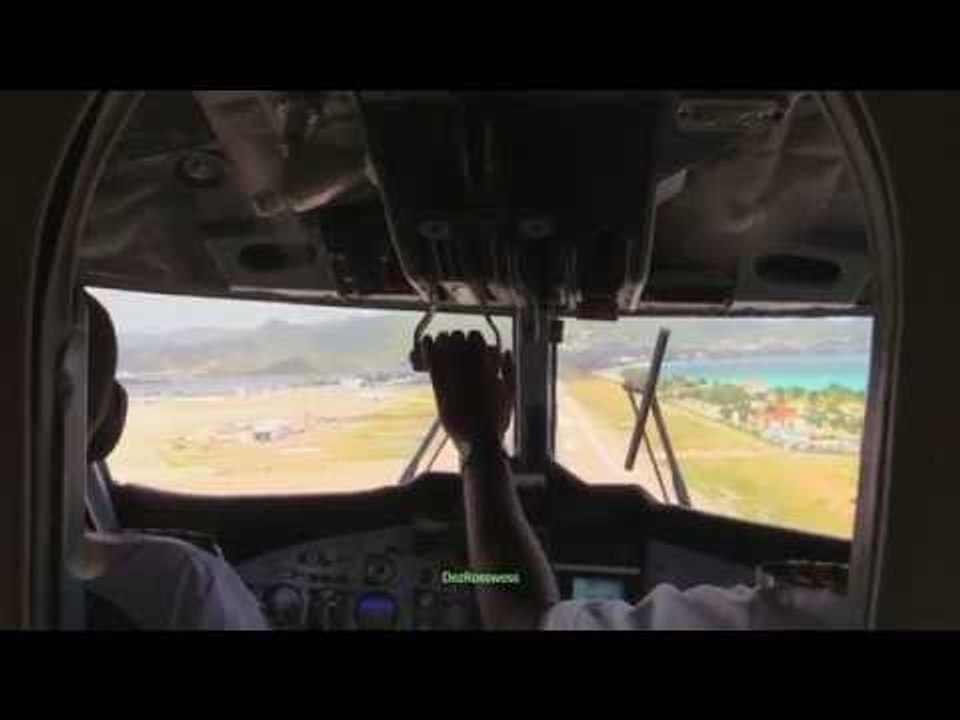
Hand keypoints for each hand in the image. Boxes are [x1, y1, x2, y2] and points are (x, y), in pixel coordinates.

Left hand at [422, 330, 514, 452]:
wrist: (477, 438)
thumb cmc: (496, 419)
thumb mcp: (510, 393)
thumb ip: (509, 369)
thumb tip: (506, 351)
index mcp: (486, 364)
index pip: (475, 337)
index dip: (473, 339)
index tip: (471, 344)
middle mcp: (468, 365)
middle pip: (457, 337)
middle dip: (456, 339)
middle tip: (455, 344)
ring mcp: (451, 374)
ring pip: (442, 344)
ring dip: (442, 341)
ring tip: (442, 342)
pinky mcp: (438, 385)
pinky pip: (430, 358)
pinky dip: (428, 347)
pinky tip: (426, 342)